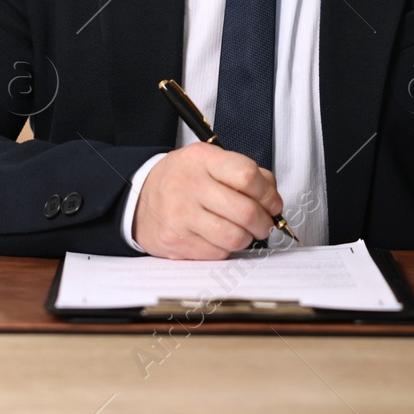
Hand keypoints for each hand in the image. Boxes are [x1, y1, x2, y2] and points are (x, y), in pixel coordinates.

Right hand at [133, 142, 282, 259]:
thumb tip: (273, 199)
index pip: (246, 175)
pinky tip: (221, 237)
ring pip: (234, 237)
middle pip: (245, 211)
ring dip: (248, 238)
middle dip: (264, 222)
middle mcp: (188, 186)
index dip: (268, 193)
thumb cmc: (181, 179)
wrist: (139, 198)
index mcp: (201, 160)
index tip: (273, 203)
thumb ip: (244, 172)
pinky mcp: (177, 243)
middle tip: (265, 223)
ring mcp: (180, 216)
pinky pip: (218, 253)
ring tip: (245, 232)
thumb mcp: (209, 161)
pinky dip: (227, 248)